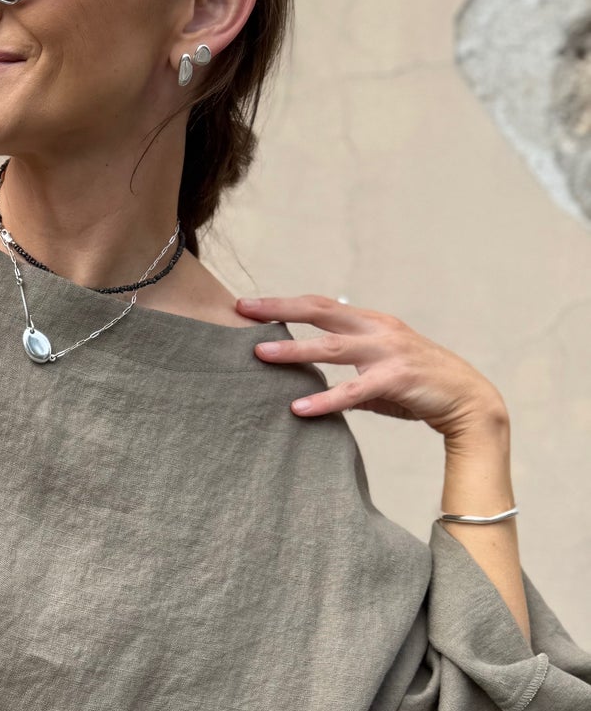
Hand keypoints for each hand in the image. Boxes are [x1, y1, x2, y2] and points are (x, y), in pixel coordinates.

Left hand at [233, 294, 509, 438]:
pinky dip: (325, 399)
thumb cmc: (419, 388)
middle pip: (320, 313)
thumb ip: (348, 374)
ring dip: (294, 349)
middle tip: (242, 311)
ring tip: (261, 354)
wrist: (468, 401)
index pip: (321, 306)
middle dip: (279, 309)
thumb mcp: (379, 373)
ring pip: (332, 347)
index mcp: (372, 323)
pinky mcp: (397, 379)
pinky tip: (299, 408)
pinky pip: (353, 391)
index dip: (285, 303)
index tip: (250, 305)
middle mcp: (379, 330)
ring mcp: (389, 352)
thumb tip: (314, 388)